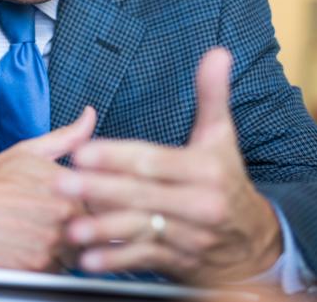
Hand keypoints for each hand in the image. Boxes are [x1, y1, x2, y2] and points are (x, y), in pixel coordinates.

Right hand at [0, 106, 95, 271]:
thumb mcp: (30, 150)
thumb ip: (68, 137)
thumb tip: (89, 116)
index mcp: (68, 186)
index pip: (103, 204)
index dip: (92, 206)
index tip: (78, 205)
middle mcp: (62, 216)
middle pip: (92, 231)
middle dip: (79, 228)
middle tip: (51, 221)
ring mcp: (50, 244)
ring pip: (75, 254)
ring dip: (64, 248)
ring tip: (38, 233)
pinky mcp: (34, 268)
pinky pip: (55, 271)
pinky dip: (46, 263)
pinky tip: (27, 246)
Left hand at [57, 48, 281, 282]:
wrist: (254, 245)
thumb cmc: (227, 182)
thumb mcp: (222, 138)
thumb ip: (212, 96)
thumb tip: (217, 53)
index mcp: (205, 170)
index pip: (154, 161)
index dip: (117, 156)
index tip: (84, 151)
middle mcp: (199, 205)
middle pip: (142, 195)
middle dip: (99, 189)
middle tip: (62, 182)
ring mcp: (189, 237)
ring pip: (141, 231)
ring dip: (104, 230)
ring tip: (71, 226)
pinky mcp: (179, 263)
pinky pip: (145, 260)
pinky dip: (117, 260)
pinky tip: (89, 258)